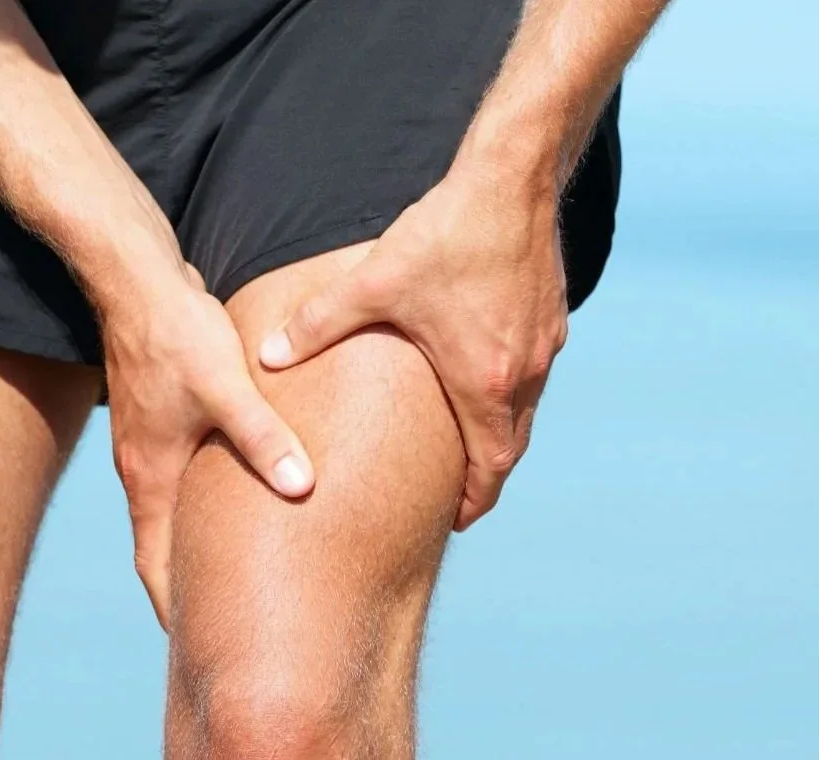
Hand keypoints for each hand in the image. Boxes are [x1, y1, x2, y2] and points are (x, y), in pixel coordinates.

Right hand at [105, 267, 314, 627]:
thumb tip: (304, 490)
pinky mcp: (163, 419)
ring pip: (173, 516)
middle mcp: (145, 470)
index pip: (157, 566)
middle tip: (224, 630)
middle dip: (189, 592)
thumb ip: (265, 437)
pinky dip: (203, 506)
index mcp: (152, 478)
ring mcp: (150, 445)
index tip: (199, 652)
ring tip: (234, 579)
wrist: (134, 277)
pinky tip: (238, 503)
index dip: (177, 611)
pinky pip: (182, 479)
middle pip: (162, 551)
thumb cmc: (176, 332)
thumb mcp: (226, 386)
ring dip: (196, 549)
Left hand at [258, 163, 566, 529]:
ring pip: (525, 415)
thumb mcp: (374, 281)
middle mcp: (523, 375)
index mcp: (482, 381)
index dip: (470, 503)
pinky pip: (533, 378)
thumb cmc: (446, 232)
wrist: (512, 180)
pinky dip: (510, 396)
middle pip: (510, 452)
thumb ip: (317, 323)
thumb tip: (266, 356)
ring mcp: (544, 348)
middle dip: (484, 481)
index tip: (451, 521)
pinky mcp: (552, 322)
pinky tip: (483, 382)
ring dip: (498, 438)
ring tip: (466, 450)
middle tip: (456, 501)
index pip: (487, 470)